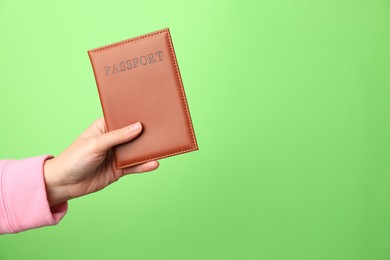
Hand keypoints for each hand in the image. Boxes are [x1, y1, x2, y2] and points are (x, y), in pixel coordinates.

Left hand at [43, 118, 158, 206]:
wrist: (64, 184)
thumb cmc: (74, 158)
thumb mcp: (96, 144)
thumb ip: (118, 136)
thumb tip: (138, 127)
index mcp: (104, 127)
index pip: (123, 120)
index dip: (136, 117)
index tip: (151, 113)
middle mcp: (112, 140)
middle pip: (133, 136)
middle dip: (146, 134)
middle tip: (162, 129)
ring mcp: (116, 155)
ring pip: (136, 151)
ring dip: (147, 150)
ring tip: (162, 146)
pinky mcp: (119, 170)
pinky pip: (134, 166)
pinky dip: (144, 165)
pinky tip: (153, 163)